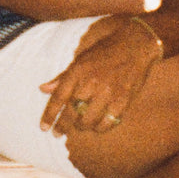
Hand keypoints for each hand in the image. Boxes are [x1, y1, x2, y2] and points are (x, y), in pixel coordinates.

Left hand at [39, 16, 161, 135]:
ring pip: (88, 120)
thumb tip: (43, 89)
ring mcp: (108, 92)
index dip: (49, 115)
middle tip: (58, 133)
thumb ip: (63, 77)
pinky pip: (108, 123)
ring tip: (81, 126)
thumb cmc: (105, 51)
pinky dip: (101, 128)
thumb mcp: (80, 59)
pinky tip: (98, 126)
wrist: (135, 44)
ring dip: (82, 127)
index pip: (59, 97)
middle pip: (71, 112)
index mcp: (78, 71)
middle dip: (63, 126)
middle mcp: (91, 82)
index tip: (44, 128)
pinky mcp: (123, 100)